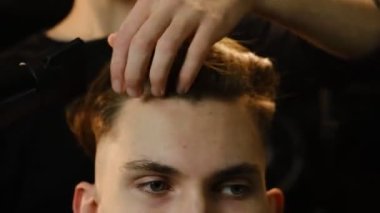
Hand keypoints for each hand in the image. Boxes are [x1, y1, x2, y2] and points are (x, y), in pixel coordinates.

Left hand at [109, 0, 254, 95]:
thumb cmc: (188, 1)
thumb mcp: (159, 7)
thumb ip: (137, 24)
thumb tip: (111, 41)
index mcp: (148, 2)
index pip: (125, 36)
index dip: (118, 65)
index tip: (119, 87)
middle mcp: (165, 5)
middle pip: (141, 44)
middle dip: (134, 74)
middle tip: (135, 94)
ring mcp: (189, 12)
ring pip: (166, 48)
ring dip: (158, 75)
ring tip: (158, 92)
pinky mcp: (212, 22)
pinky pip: (196, 52)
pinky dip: (187, 73)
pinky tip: (182, 87)